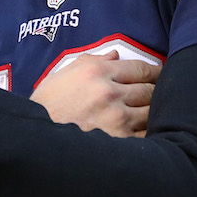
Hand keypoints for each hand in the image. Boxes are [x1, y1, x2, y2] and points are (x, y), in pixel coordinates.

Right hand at [30, 53, 157, 136]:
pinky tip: (144, 132)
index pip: (139, 68)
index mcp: (96, 72)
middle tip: (160, 94)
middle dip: (156, 91)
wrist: (35, 138)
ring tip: (153, 114)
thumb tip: (115, 55)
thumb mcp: (63, 75)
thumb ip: (92, 61)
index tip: (160, 74)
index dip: (155, 71)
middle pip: (149, 89)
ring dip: (153, 112)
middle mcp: (109, 92)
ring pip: (150, 112)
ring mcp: (116, 118)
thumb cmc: (47, 105)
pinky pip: (145, 134)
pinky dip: (147, 132)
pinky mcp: (119, 141)